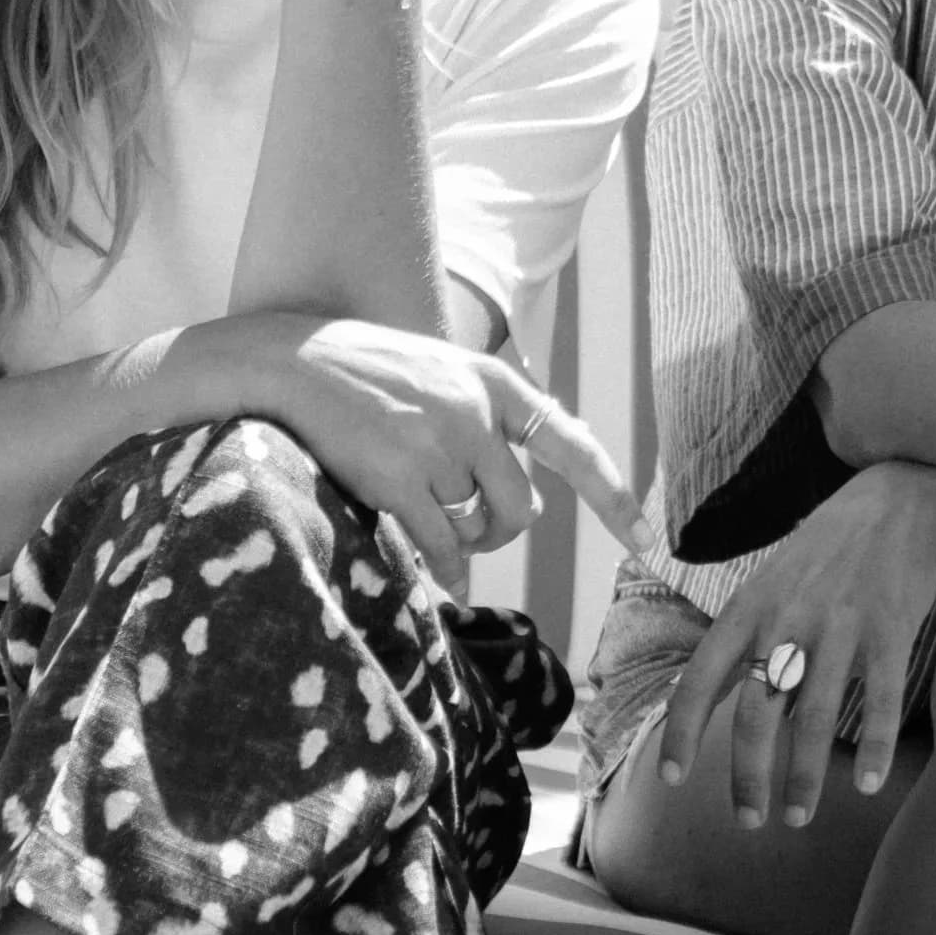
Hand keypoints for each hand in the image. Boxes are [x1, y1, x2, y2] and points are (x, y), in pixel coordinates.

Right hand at [211, 311, 646, 593]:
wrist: (289, 361)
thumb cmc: (364, 375)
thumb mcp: (440, 376)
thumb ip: (486, 421)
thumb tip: (527, 503)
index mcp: (493, 383)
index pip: (573, 445)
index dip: (614, 498)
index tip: (646, 541)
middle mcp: (477, 412)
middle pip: (524, 508)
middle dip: (498, 530)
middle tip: (467, 529)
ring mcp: (440, 445)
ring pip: (480, 528)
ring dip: (462, 541)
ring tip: (429, 522)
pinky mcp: (401, 479)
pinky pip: (444, 549)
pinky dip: (443, 569)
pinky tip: (433, 573)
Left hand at [658, 463, 935, 826]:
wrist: (899, 498)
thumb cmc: (828, 548)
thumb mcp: (771, 579)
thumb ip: (748, 637)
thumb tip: (720, 700)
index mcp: (748, 608)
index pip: (700, 679)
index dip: (681, 733)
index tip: (670, 778)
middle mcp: (787, 620)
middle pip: (754, 715)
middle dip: (746, 778)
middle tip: (747, 821)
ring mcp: (840, 626)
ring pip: (814, 720)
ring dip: (802, 778)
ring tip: (796, 817)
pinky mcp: (891, 630)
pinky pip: (880, 701)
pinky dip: (874, 748)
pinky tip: (866, 784)